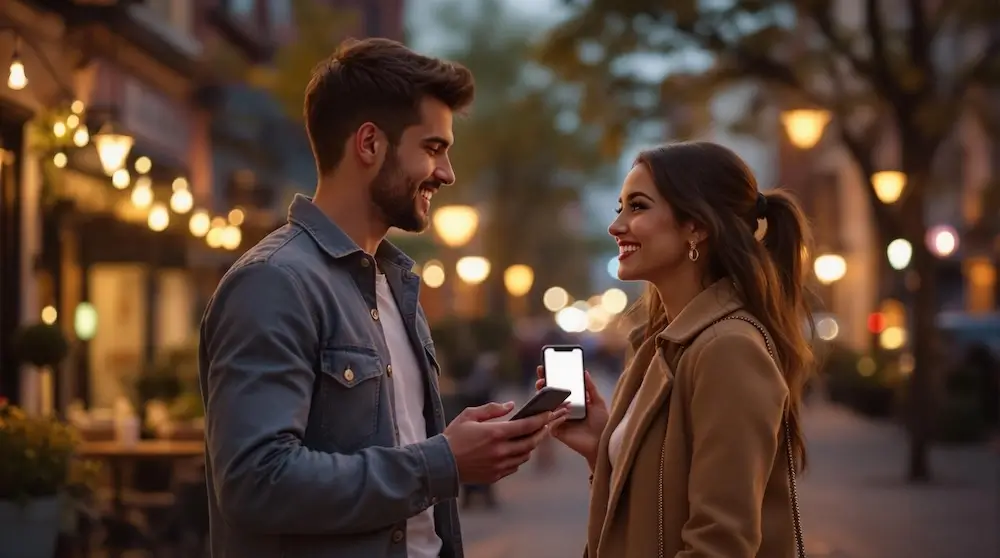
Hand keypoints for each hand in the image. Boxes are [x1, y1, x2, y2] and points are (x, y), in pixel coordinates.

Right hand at [443, 401, 566, 484]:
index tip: (549, 413)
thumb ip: (492, 409)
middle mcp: (500, 451)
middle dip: (542, 432)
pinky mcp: (496, 475)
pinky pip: (515, 466)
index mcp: (495, 433)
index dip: (541, 419)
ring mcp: (499, 465)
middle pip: (531, 442)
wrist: (441, 463)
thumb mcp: (469, 415)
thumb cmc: (454, 437)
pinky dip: (520, 456)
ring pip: (525, 455)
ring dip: (531, 445)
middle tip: (548, 424)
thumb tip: (511, 405)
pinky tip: (518, 449)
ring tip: (533, 436)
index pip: (527, 425)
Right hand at [536, 366, 608, 469]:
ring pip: (545, 408)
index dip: (549, 378)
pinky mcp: (556, 431)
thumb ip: (591, 387)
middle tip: (541, 380)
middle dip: (541, 386)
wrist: (603, 442)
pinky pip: (550, 421)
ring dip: (546, 399)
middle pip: (547, 396)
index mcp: (571, 401)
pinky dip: (554, 415)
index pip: (557, 388)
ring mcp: (558, 420)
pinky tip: (562, 411)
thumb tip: (585, 372)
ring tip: (548, 392)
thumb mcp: (598, 402)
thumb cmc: (602, 423)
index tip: (543, 369)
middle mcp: (562, 409)